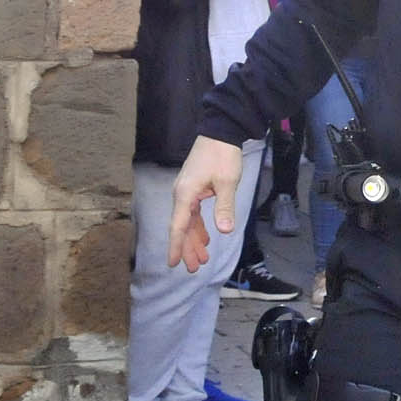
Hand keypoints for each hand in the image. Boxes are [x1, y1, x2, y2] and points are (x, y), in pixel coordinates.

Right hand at [166, 136, 244, 270]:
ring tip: (202, 258)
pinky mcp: (194, 188)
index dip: (176, 246)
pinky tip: (205, 238)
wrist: (220, 132)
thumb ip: (225, 206)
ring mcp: (187, 192)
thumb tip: (225, 230)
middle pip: (182, 227)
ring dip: (194, 239)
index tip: (173, 263)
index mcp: (185, 194)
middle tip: (194, 268)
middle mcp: (182, 195)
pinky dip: (199, 226)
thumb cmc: (222, 156)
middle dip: (188, 248)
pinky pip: (193, 213)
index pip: (178, 226)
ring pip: (188, 221)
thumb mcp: (227, 182)